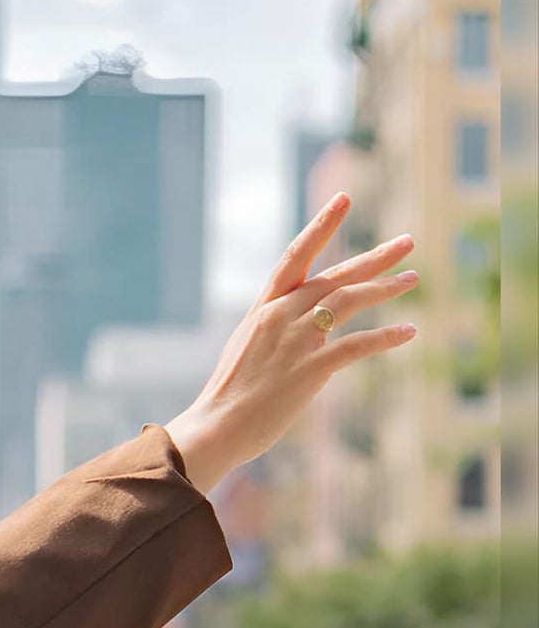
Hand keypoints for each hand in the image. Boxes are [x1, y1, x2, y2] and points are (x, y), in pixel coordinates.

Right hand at [164, 192, 418, 494]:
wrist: (215, 427)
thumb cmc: (228, 398)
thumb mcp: (246, 351)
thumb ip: (273, 331)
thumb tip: (300, 328)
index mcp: (262, 310)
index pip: (295, 258)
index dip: (321, 226)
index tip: (343, 200)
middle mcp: (280, 317)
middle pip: (334, 276)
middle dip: (373, 257)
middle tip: (406, 242)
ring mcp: (295, 341)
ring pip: (348, 301)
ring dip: (385, 288)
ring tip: (413, 279)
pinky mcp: (310, 368)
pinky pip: (357, 345)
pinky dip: (386, 337)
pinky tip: (409, 332)